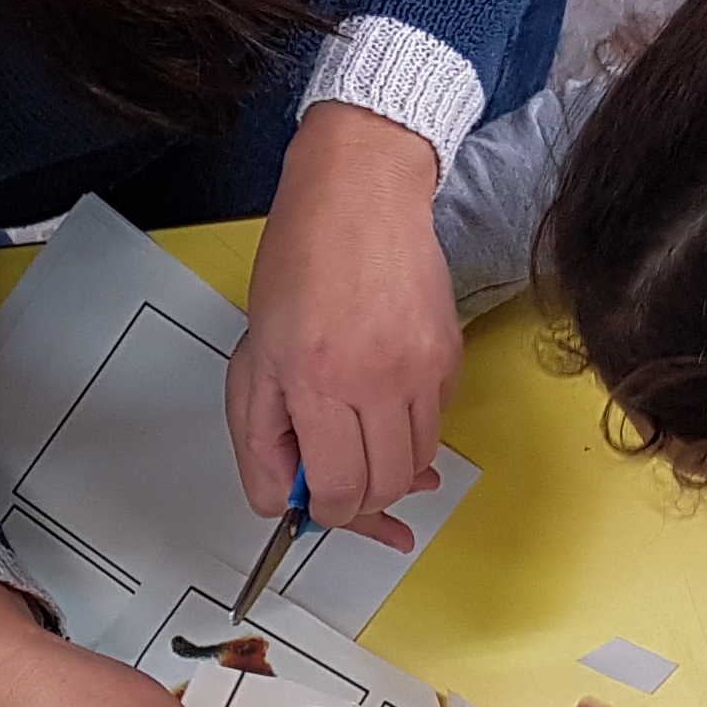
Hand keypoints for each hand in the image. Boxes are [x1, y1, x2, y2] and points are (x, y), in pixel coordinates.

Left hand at [231, 103, 459, 539]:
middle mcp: (379, 380)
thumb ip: (261, 440)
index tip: (314, 502)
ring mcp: (424, 369)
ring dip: (388, 470)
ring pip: (418, 462)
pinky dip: (411, 432)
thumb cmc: (301, 262)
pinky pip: (437, 424)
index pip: (339, 491)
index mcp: (318, 382)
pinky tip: (383, 405)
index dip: (326, 512)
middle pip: (387, 487)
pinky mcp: (452, 356)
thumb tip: (283, 500)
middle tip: (337, 484)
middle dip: (360, 502)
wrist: (360, 194)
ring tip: (359, 443)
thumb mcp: (254, 359)